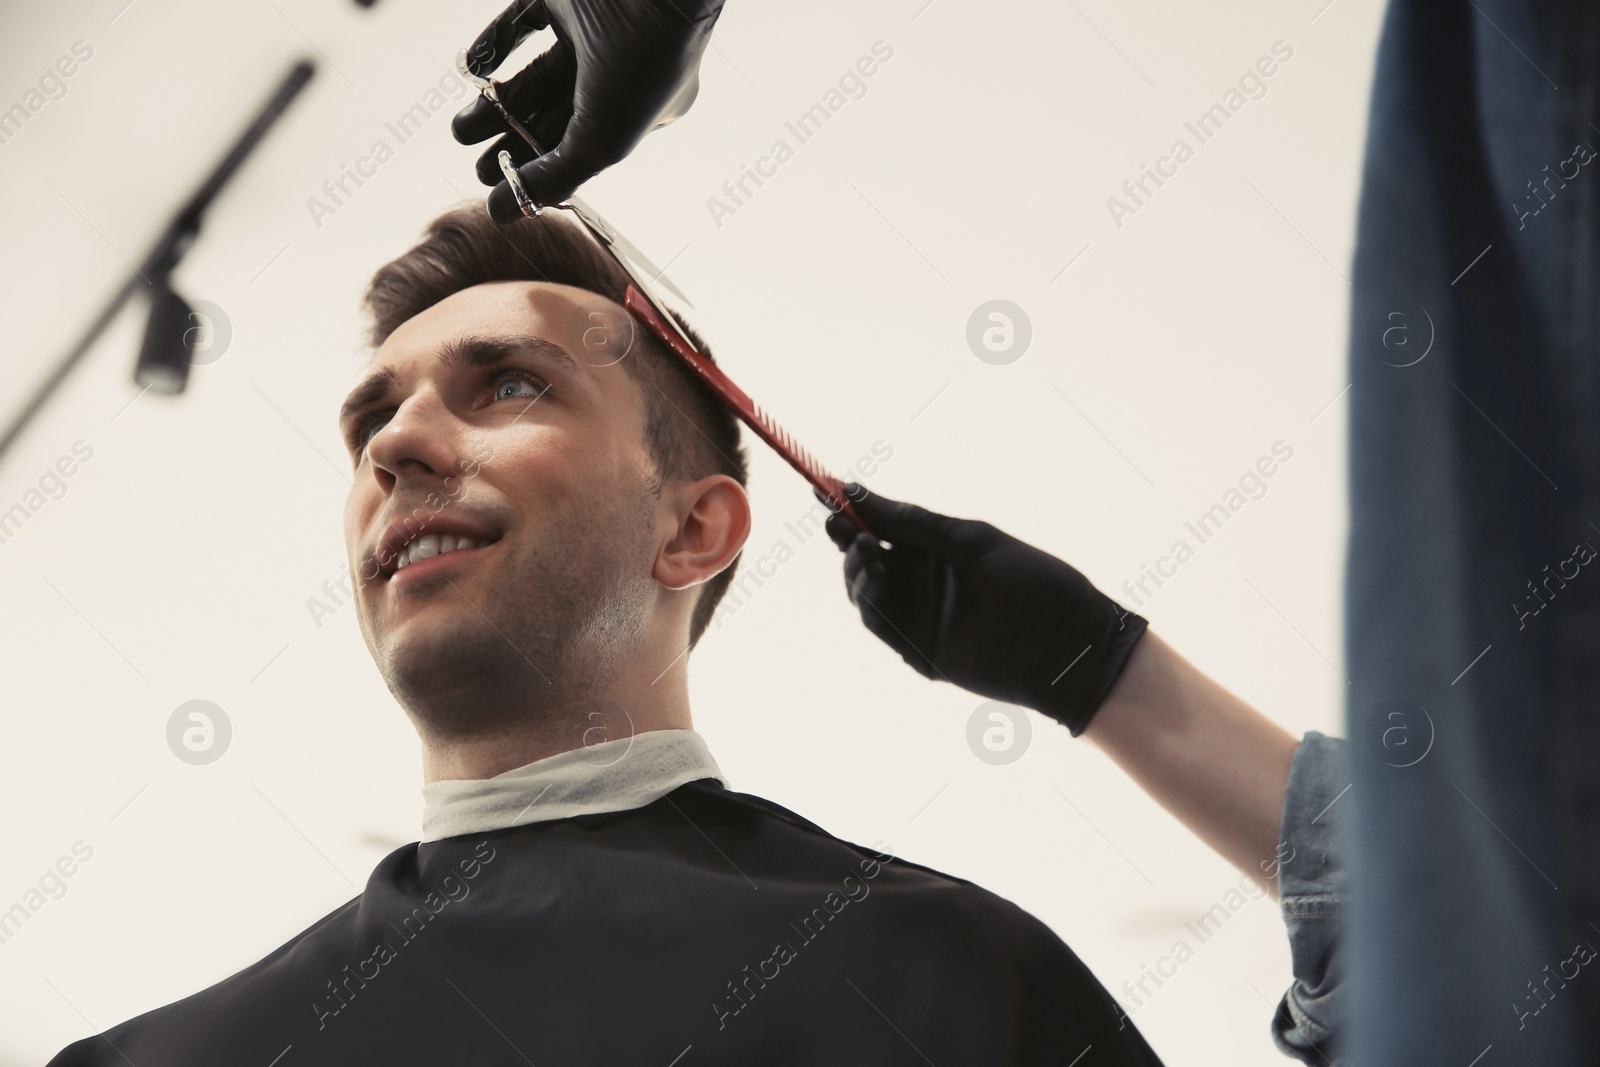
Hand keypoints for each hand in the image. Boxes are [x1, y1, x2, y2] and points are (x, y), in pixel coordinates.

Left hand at [453, 0, 726, 221]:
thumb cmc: (642, 63)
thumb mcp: (601, 140)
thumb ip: (553, 178)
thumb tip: (503, 214)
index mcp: (643, 110)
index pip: (585, 148)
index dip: (545, 170)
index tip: (505, 189)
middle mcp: (618, 73)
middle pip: (554, 116)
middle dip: (513, 143)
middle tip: (478, 167)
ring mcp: (591, 33)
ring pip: (533, 76)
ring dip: (496, 105)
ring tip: (460, 130)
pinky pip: (519, 24)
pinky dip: (493, 46)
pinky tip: (471, 70)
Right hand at [817, 483, 1147, 735]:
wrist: (1069, 646)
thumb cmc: (1032, 583)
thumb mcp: (969, 541)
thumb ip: (912, 522)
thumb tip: (855, 491)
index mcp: (935, 549)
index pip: (880, 525)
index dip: (849, 509)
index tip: (821, 489)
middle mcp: (922, 583)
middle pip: (862, 560)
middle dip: (846, 540)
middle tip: (839, 525)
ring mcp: (919, 619)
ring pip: (864, 594)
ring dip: (855, 571)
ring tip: (867, 552)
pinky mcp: (920, 653)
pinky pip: (882, 627)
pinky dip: (869, 603)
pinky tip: (874, 577)